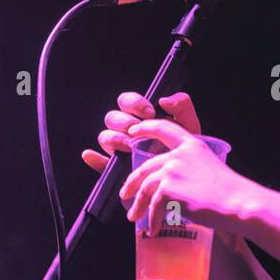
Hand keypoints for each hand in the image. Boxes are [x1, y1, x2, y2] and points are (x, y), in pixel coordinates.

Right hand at [81, 91, 200, 172]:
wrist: (187, 179)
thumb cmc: (187, 150)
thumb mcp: (189, 127)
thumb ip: (182, 107)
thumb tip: (163, 100)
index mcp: (141, 117)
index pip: (126, 101)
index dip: (134, 103)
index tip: (149, 112)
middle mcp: (127, 131)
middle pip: (112, 117)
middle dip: (124, 121)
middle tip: (137, 130)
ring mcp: (120, 150)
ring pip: (105, 136)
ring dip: (114, 138)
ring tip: (129, 146)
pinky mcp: (116, 168)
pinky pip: (100, 162)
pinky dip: (94, 158)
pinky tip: (90, 155)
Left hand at [118, 119, 250, 235]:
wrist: (236, 202)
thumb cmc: (230, 191)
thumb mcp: (210, 167)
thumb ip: (190, 167)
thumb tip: (173, 183)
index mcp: (192, 145)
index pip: (164, 128)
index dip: (145, 128)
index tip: (133, 131)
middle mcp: (179, 155)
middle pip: (146, 167)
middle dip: (132, 182)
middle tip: (126, 193)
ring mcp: (172, 171)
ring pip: (145, 188)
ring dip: (138, 205)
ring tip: (134, 216)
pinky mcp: (168, 189)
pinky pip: (154, 207)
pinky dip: (152, 220)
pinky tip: (154, 229)